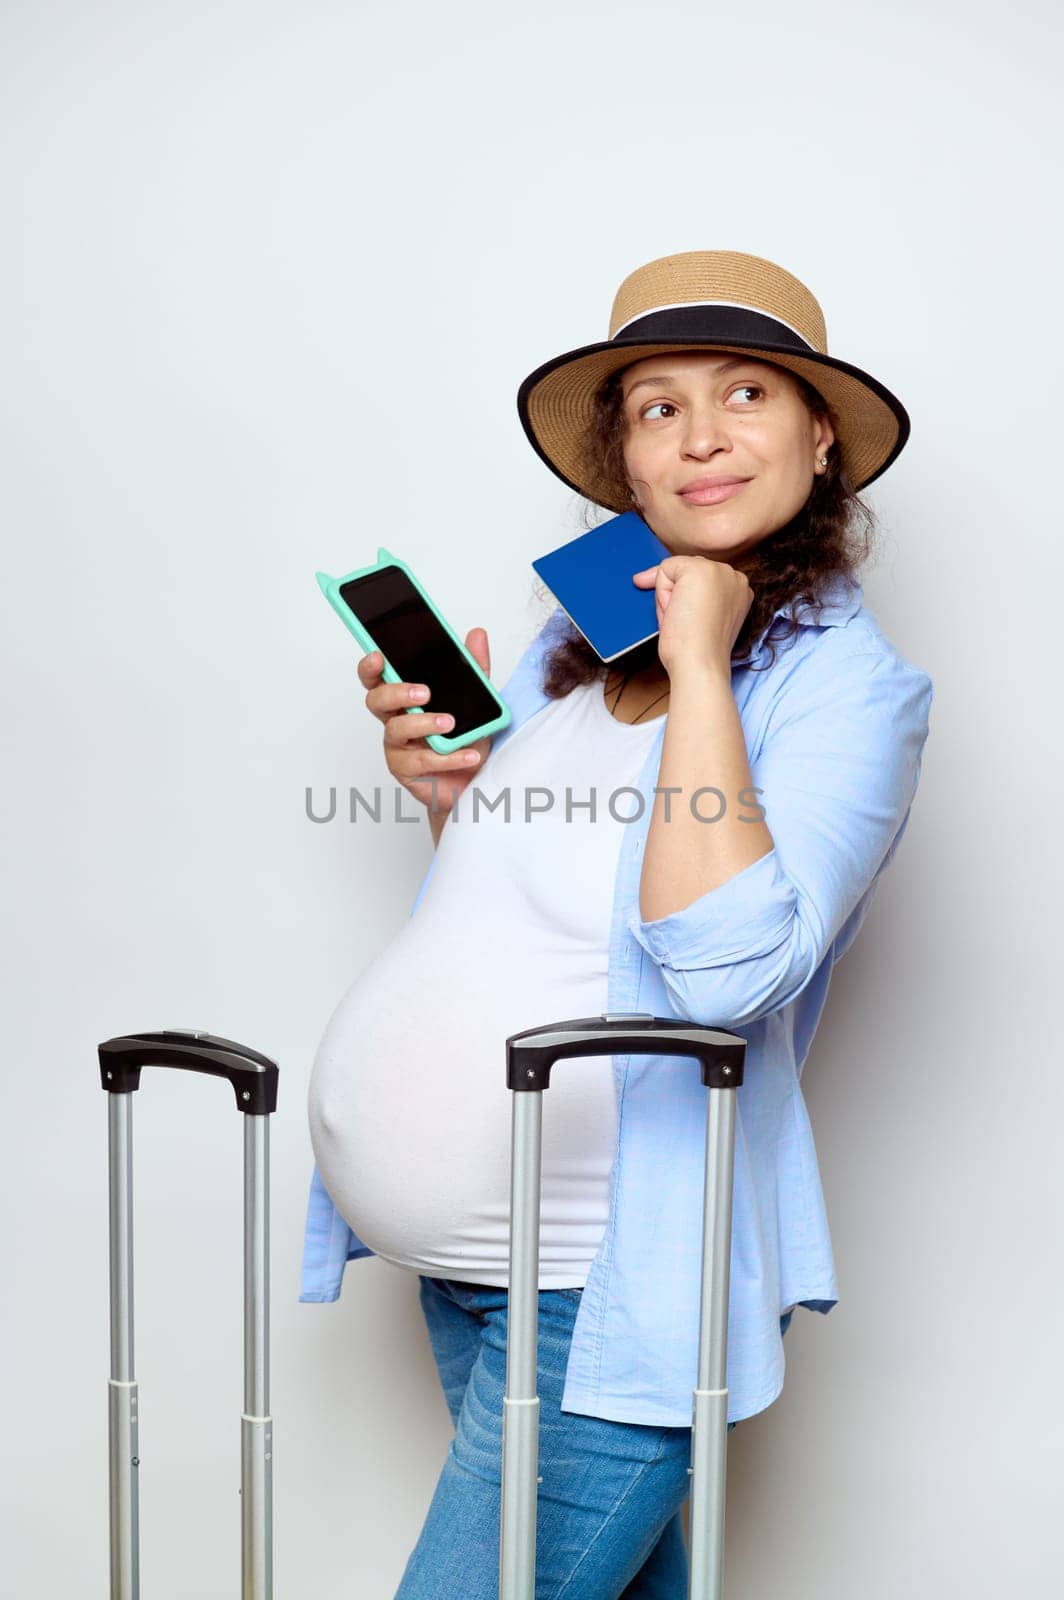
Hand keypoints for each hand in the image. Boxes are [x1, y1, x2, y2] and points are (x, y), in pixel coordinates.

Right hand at [358, 627, 492, 818]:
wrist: (475, 779)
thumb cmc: (466, 738)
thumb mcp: (475, 700)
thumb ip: (474, 669)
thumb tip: (476, 634)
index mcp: (404, 698)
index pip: (378, 678)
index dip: (371, 667)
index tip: (378, 656)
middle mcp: (396, 720)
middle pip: (377, 701)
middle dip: (397, 693)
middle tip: (424, 693)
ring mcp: (398, 746)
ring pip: (396, 730)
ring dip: (424, 723)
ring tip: (450, 723)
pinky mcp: (408, 771)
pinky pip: (421, 761)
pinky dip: (448, 757)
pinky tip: (469, 753)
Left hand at [631, 555, 752, 678]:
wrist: (700, 664)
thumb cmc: (697, 652)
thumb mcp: (700, 617)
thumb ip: (690, 596)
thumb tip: (646, 577)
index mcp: (739, 590)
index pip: (702, 580)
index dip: (686, 599)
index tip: (691, 622)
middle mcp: (734, 576)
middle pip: (688, 571)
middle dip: (678, 597)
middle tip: (687, 625)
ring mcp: (719, 570)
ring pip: (676, 570)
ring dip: (670, 597)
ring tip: (683, 621)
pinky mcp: (700, 569)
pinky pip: (665, 569)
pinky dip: (662, 593)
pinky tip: (676, 612)